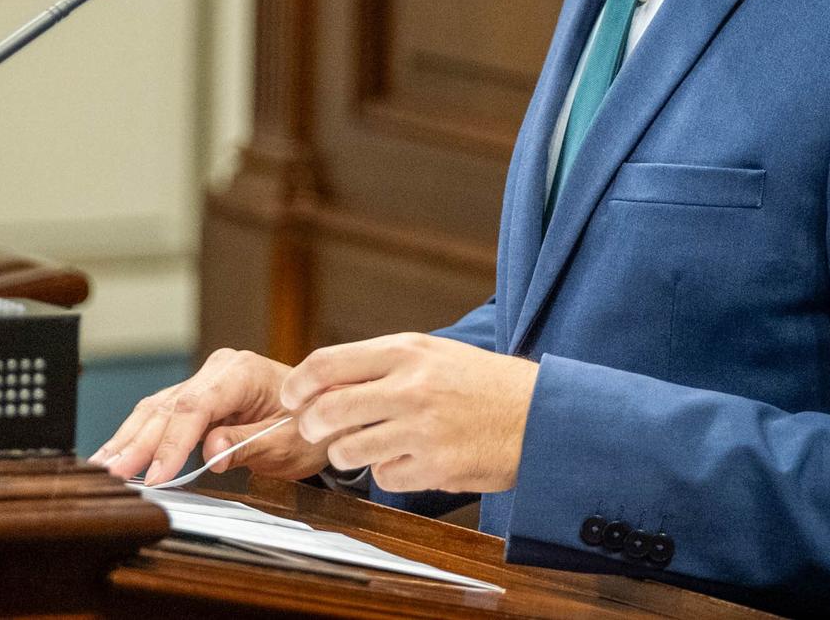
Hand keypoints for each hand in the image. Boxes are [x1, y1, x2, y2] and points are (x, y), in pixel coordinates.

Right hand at [89, 347, 335, 484]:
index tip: (155, 476)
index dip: (171, 444)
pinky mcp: (197, 397)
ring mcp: (205, 381)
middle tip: (112, 474)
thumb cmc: (310, 425)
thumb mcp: (289, 441)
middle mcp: (219, 370)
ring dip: (128, 440)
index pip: (196, 407)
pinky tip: (117, 454)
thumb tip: (209, 452)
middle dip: (138, 443)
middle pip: (168, 407)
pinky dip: (138, 436)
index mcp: (242, 372)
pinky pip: (163, 414)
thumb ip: (247, 443)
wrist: (325, 411)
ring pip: (157, 409)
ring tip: (102, 467)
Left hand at [281, 333, 538, 493]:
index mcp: (405, 352)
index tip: (290, 398)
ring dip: (346, 453)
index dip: (297, 385)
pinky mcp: (435, 466)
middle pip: (327, 411)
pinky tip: (407, 460)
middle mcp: (410, 387)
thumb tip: (323, 381)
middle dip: (309, 425)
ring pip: (348, 450)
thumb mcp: (431, 354)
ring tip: (363, 447)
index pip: (326, 364)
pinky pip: (384, 477)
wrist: (539, 415)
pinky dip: (387, 473)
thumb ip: (380, 364)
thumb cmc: (481, 384)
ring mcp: (422, 429)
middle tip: (313, 430)